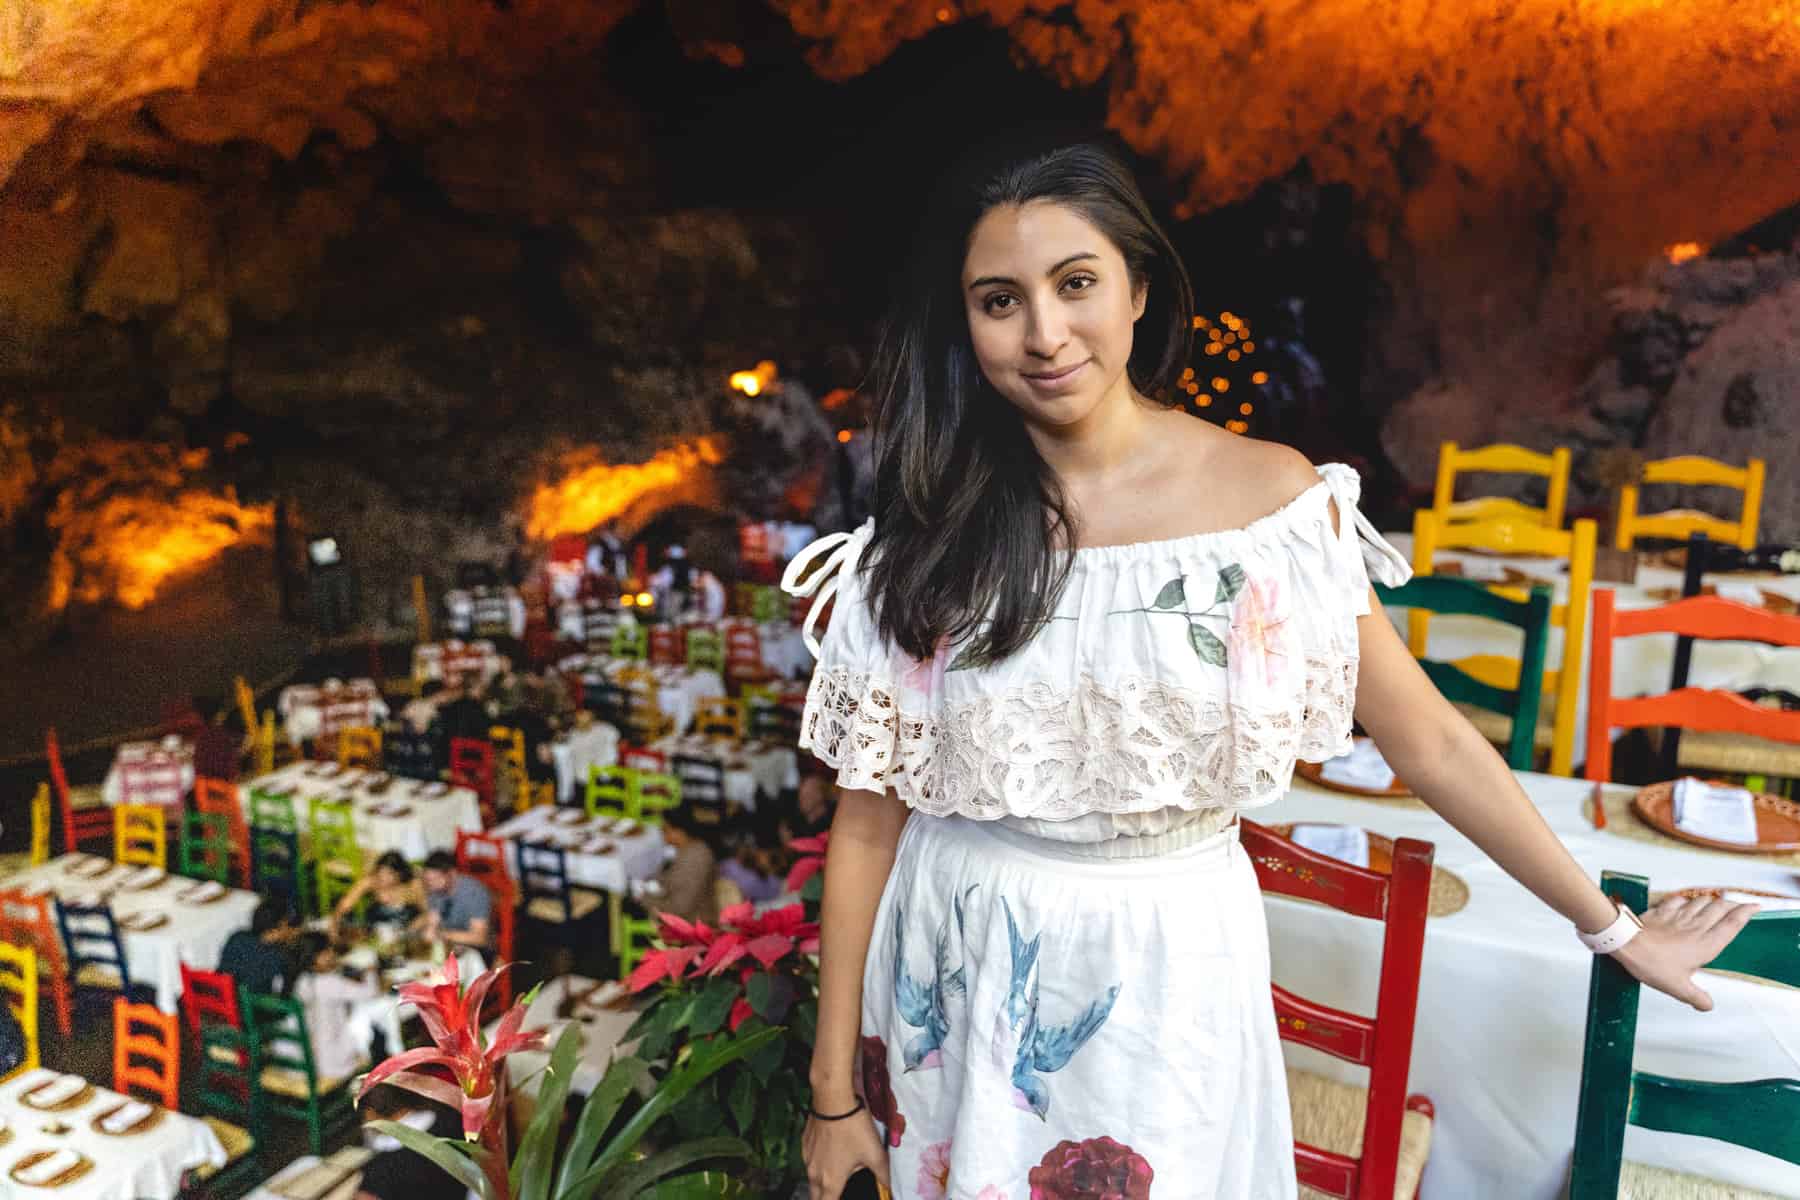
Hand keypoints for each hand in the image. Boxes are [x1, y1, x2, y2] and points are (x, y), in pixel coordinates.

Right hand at [803, 1102, 889, 1199]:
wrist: (832, 1100)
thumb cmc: (853, 1128)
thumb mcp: (874, 1153)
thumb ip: (883, 1174)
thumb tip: (889, 1187)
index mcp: (831, 1181)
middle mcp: (814, 1174)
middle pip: (816, 1197)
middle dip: (825, 1199)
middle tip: (837, 1194)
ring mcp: (807, 1158)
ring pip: (811, 1179)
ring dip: (821, 1182)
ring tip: (836, 1175)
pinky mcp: (804, 1144)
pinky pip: (809, 1160)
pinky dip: (818, 1163)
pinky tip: (830, 1153)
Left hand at [1611, 894, 1759, 1010]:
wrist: (1625, 943)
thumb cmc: (1651, 963)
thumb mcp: (1678, 988)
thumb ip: (1696, 997)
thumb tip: (1708, 1005)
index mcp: (1705, 944)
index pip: (1732, 924)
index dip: (1746, 913)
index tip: (1755, 907)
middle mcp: (1696, 927)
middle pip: (1720, 907)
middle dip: (1732, 903)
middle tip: (1739, 904)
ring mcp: (1678, 916)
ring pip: (1702, 900)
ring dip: (1712, 900)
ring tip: (1717, 902)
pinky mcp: (1662, 911)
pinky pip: (1679, 900)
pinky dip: (1686, 900)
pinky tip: (1686, 902)